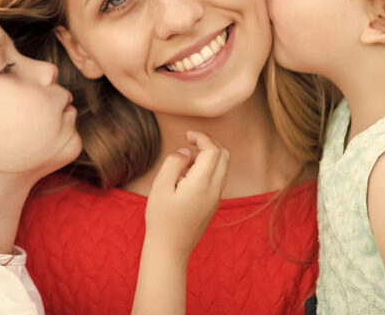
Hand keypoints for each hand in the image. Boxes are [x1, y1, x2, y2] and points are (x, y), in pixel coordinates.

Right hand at [144, 131, 228, 257]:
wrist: (170, 249)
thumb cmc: (161, 218)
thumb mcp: (160, 186)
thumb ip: (174, 163)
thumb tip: (187, 152)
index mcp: (202, 183)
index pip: (213, 150)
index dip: (202, 137)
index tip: (187, 135)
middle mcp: (214, 190)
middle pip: (224, 155)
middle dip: (209, 142)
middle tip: (190, 141)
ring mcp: (216, 198)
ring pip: (223, 166)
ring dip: (209, 155)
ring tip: (184, 163)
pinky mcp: (213, 204)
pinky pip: (218, 178)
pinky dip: (208, 168)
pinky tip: (187, 176)